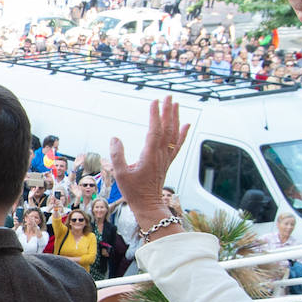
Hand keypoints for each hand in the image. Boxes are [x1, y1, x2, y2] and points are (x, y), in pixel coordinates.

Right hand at [109, 96, 189, 231]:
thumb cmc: (134, 191)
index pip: (154, 130)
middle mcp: (161, 154)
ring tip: (175, 104)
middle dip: (168, 111)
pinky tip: (186, 124)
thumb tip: (115, 139)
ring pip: (173, 134)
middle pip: (167, 128)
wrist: (148, 204)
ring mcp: (166, 157)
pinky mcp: (167, 162)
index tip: (154, 102)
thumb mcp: (120, 174)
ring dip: (175, 118)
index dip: (155, 115)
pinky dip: (183, 133)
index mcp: (150, 155)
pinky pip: (177, 144)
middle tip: (167, 97)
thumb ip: (117, 156)